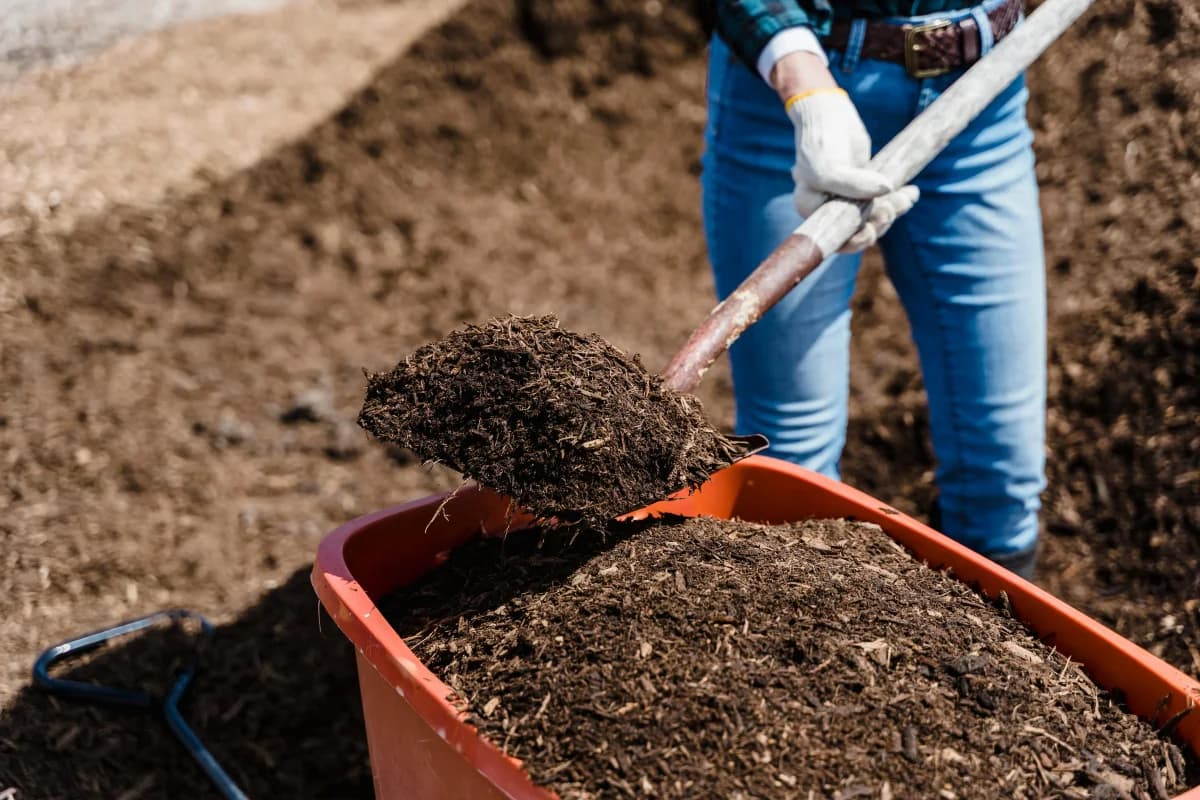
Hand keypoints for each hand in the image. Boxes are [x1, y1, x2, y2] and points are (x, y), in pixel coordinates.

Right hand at [770, 53, 916, 252]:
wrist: (830, 113)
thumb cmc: (821, 141)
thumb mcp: (829, 167)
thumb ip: (853, 184)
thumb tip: (887, 191)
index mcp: (812, 210)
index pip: (834, 239)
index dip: (854, 241)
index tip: (871, 230)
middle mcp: (828, 208)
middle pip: (857, 231)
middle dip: (878, 223)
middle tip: (891, 209)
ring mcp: (848, 198)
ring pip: (874, 217)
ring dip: (893, 210)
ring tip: (907, 197)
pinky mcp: (865, 187)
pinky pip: (883, 201)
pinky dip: (899, 199)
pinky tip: (911, 192)